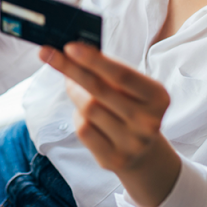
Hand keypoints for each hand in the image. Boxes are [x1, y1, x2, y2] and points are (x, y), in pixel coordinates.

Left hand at [39, 42, 180, 206]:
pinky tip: (83, 114)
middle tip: (48, 54)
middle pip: (99, 90)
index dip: (93, 60)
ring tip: (73, 84)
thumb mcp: (130, 88)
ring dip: (74, 92)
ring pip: (88, 110)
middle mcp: (149, 122)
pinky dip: (78, 117)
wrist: (143, 151)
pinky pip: (84, 130)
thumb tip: (71, 53)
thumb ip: (107, 70)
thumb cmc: (131, 107)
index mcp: (158, 97)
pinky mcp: (114, 159)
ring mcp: (132, 143)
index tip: (69, 47)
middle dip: (71, 69)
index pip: (121, 74)